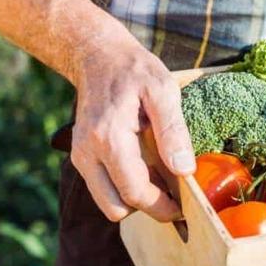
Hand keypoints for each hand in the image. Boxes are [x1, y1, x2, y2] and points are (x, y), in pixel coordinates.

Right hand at [69, 30, 195, 221]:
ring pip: (107, 204)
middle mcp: (87, 153)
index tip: (184, 209)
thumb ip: (173, 131)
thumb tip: (184, 170)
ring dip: (135, 200)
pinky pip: (104, 189)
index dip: (161, 207)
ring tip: (162, 181)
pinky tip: (147, 170)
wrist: (99, 57)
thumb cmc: (135, 72)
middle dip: (147, 208)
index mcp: (108, 138)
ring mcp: (81, 157)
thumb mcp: (163, 91)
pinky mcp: (82, 158)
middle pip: (116, 207)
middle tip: (175, 197)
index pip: (134, 191)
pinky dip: (125, 189)